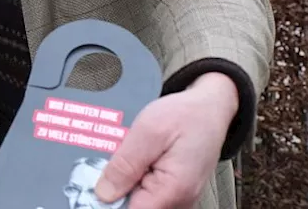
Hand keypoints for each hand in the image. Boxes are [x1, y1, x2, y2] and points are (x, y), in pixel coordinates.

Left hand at [94, 72, 237, 207]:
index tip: (98, 183)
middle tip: (117, 158)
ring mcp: (177, 199)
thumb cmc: (186, 115)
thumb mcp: (149, 131)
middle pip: (133, 205)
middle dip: (117, 186)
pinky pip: (146, 193)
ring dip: (125, 181)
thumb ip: (125, 164)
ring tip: (130, 155)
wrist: (210, 107)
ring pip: (138, 199)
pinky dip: (135, 178)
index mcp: (172, 190)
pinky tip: (136, 160)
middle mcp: (178, 201)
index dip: (109, 200)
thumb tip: (104, 193)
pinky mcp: (173, 192)